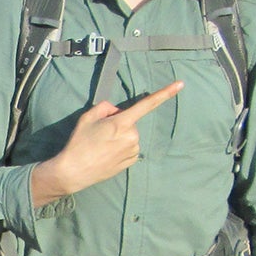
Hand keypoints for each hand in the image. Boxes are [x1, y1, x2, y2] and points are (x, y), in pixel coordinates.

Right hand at [30, 81, 183, 206]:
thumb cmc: (79, 143)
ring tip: (101, 146)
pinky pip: (130, 149)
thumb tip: (116, 110)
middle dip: (119, 123)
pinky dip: (121, 148)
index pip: (147, 104)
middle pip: (130, 122)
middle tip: (100, 133)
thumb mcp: (87, 117)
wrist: (74, 171)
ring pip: (130, 136)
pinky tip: (106, 154)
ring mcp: (133, 150)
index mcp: (122, 122)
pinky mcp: (131, 162)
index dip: (165, 93)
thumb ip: (105, 107)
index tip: (181, 84)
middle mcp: (132, 136)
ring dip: (120, 137)